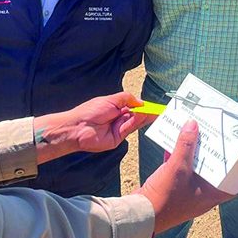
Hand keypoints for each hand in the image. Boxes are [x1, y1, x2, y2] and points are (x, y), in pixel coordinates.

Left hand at [33, 92, 153, 163]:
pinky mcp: (118, 139)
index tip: (155, 106)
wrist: (78, 127)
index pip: (134, 107)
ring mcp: (118, 129)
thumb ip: (127, 99)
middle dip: (148, 113)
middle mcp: (119, 119)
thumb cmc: (91, 111)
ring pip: (135, 122)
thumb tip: (141, 102)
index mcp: (116, 108)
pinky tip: (143, 115)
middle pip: (137, 116)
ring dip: (144, 116)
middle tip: (160, 110)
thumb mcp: (111, 99)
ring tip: (154, 111)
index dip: (144, 107)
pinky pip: (129, 129)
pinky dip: (137, 122)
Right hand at [136, 120, 233, 234]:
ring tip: (195, 133)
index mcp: (210, 195)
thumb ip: (186, 144)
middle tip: (215, 135)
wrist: (140, 214)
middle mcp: (201, 195)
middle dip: (211, 152)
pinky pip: (180, 170)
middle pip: (212, 170)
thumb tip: (193, 124)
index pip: (232, 184)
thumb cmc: (165, 197)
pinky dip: (178, 157)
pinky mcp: (173, 189)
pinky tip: (174, 142)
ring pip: (194, 168)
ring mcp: (187, 193)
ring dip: (193, 152)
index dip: (237, 168)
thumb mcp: (177, 167)